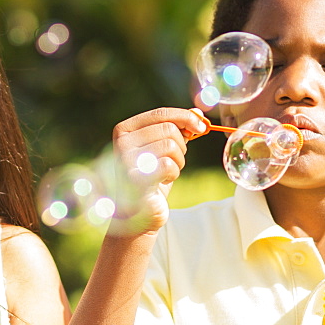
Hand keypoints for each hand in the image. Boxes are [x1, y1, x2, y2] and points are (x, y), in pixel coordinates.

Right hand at [110, 107, 206, 233]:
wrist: (138, 211)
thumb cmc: (151, 177)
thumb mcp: (164, 149)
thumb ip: (177, 129)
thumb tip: (198, 113)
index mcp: (125, 129)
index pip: (161, 113)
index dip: (186, 117)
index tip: (202, 127)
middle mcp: (122, 142)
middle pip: (169, 129)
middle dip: (181, 145)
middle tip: (175, 159)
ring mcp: (126, 160)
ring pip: (170, 146)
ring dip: (178, 161)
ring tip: (167, 171)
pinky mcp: (135, 178)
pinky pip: (168, 165)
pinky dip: (173, 173)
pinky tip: (163, 180)